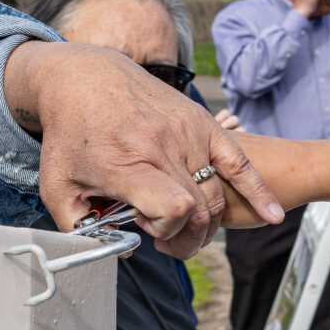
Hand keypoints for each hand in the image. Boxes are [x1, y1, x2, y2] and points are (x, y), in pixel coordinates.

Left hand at [6, 41, 280, 254]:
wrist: (85, 77)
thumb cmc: (70, 135)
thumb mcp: (56, 187)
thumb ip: (79, 228)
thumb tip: (115, 251)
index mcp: (127, 163)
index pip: (173, 208)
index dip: (166, 229)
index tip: (145, 226)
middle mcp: (162, 145)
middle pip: (199, 208)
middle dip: (186, 234)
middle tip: (165, 238)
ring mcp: (187, 132)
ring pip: (216, 194)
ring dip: (206, 222)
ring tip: (185, 226)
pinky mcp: (203, 123)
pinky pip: (239, 162)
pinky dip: (259, 191)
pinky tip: (273, 214)